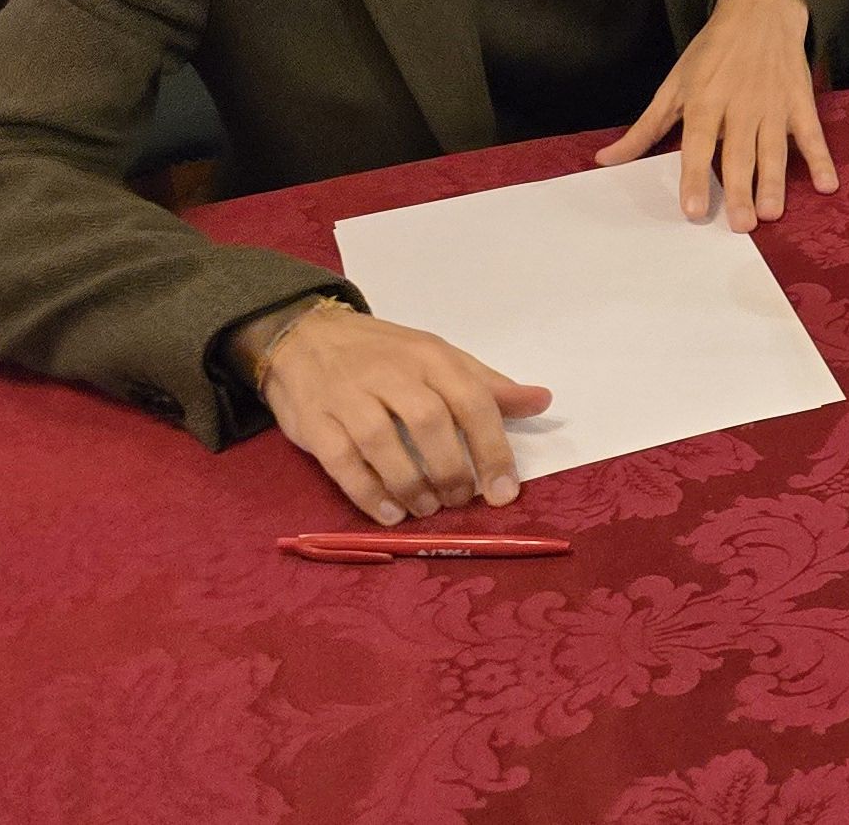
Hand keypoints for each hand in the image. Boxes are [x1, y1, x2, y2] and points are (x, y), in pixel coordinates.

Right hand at [245, 302, 551, 524]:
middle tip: (461, 500)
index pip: (472, 401)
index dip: (493, 449)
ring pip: (382, 443)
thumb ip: (487, 385)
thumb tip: (542, 400)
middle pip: (429, 423)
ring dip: (410, 485)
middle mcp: (390, 373)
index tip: (505, 492)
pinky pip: (341, 461)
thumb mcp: (438, 357)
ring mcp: (348, 396)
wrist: (305, 335)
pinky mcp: (314, 421)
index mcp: (430, 357)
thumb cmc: (383, 353)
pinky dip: (368, 492)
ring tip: (427, 508)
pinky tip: (389, 513)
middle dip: (451, 470)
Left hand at [598, 0, 832, 228]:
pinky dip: (822, 158)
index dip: (695, 177)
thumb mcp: (674, 85)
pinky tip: (828, 184)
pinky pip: (811, 134)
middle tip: (742, 225)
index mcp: (705, 101)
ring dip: (775, 182)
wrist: (759, 11)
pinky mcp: (799, 102)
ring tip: (773, 213)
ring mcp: (773, 105)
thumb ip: (645, 129)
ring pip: (774, 149)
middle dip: (741, 190)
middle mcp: (740, 105)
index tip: (694, 210)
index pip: (698, 144)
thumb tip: (605, 160)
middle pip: (739, 154)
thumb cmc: (711, 53)